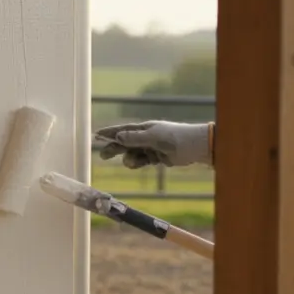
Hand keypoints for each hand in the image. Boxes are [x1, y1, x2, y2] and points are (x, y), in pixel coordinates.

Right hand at [95, 120, 212, 168]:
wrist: (196, 147)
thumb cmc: (175, 138)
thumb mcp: (154, 137)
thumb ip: (135, 137)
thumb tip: (118, 136)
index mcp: (145, 128)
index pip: (123, 130)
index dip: (110, 133)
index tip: (97, 135)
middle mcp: (146, 137)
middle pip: (125, 143)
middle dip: (114, 149)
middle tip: (103, 156)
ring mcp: (151, 147)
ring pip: (132, 154)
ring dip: (129, 159)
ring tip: (132, 163)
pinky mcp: (156, 157)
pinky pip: (142, 161)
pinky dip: (138, 163)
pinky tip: (137, 164)